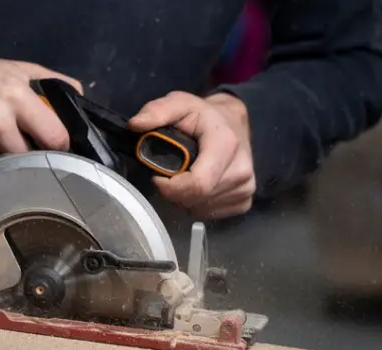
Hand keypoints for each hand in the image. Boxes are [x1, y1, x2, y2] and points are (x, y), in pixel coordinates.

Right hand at [0, 22, 81, 173]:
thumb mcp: (19, 69)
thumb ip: (52, 84)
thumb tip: (80, 102)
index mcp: (16, 96)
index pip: (54, 138)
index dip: (57, 148)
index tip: (53, 150)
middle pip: (26, 160)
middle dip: (27, 160)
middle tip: (23, 155)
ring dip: (1, 168)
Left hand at [128, 91, 254, 218]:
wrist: (233, 121)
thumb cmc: (203, 115)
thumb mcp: (179, 104)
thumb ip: (157, 111)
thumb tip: (135, 124)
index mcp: (226, 146)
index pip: (196, 184)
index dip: (170, 187)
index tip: (157, 176)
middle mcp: (241, 170)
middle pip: (196, 199)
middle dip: (174, 192)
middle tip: (169, 175)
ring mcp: (246, 188)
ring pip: (201, 208)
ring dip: (184, 199)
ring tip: (184, 177)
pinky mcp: (245, 201)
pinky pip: (211, 213)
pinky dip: (197, 204)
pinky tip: (197, 186)